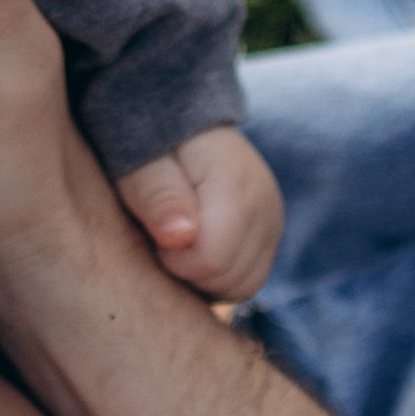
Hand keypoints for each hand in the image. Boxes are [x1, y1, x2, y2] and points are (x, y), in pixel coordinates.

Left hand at [116, 122, 282, 300]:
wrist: (184, 129)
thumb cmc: (153, 151)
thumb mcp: (141, 167)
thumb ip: (159, 198)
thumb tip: (181, 236)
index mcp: (234, 185)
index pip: (212, 259)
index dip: (174, 261)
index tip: (156, 236)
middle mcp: (264, 206)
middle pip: (231, 279)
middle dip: (190, 272)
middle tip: (165, 241)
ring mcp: (273, 222)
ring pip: (243, 286)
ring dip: (206, 278)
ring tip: (180, 246)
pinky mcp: (270, 234)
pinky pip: (249, 279)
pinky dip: (221, 277)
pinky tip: (197, 251)